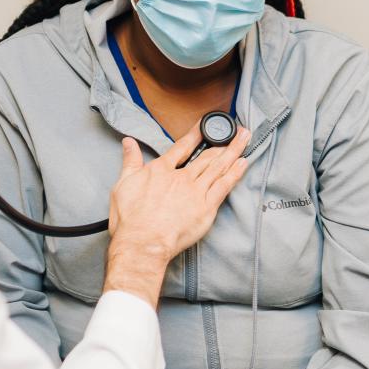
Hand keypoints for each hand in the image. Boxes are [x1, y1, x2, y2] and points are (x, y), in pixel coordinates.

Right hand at [103, 122, 249, 307]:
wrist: (143, 243)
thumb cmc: (130, 218)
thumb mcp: (123, 184)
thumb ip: (130, 161)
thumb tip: (129, 142)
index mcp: (161, 170)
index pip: (182, 146)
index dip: (196, 134)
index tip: (206, 126)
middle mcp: (181, 177)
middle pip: (206, 156)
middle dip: (223, 141)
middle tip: (237, 130)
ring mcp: (195, 192)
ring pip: (219, 167)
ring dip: (234, 151)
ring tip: (245, 138)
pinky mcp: (206, 208)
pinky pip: (224, 186)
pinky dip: (235, 173)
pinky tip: (243, 163)